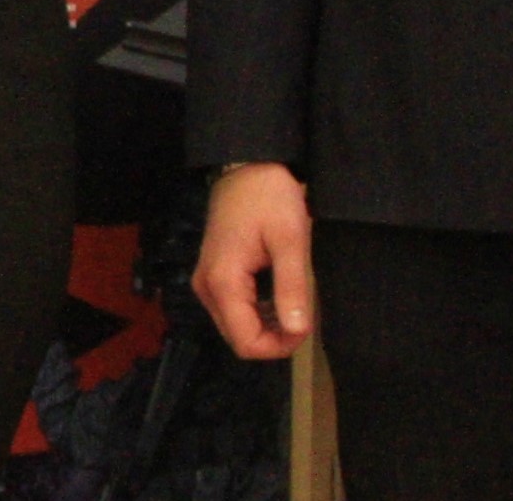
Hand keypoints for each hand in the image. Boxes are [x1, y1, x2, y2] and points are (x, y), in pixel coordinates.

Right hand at [192, 162, 317, 359]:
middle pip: (239, 339)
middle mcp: (207, 287)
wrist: (246, 166)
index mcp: (223, 282)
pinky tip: (277, 296)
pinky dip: (258, 313)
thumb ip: (292, 288)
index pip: (246, 342)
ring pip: (236, 328)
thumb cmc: (269, 198)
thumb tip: (297, 331)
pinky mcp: (212, 275)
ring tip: (292, 302)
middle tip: (302, 314)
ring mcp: (206, 282)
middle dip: (274, 338)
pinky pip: (233, 311)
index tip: (305, 325)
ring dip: (267, 327)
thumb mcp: (289, 240)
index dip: (280, 346)